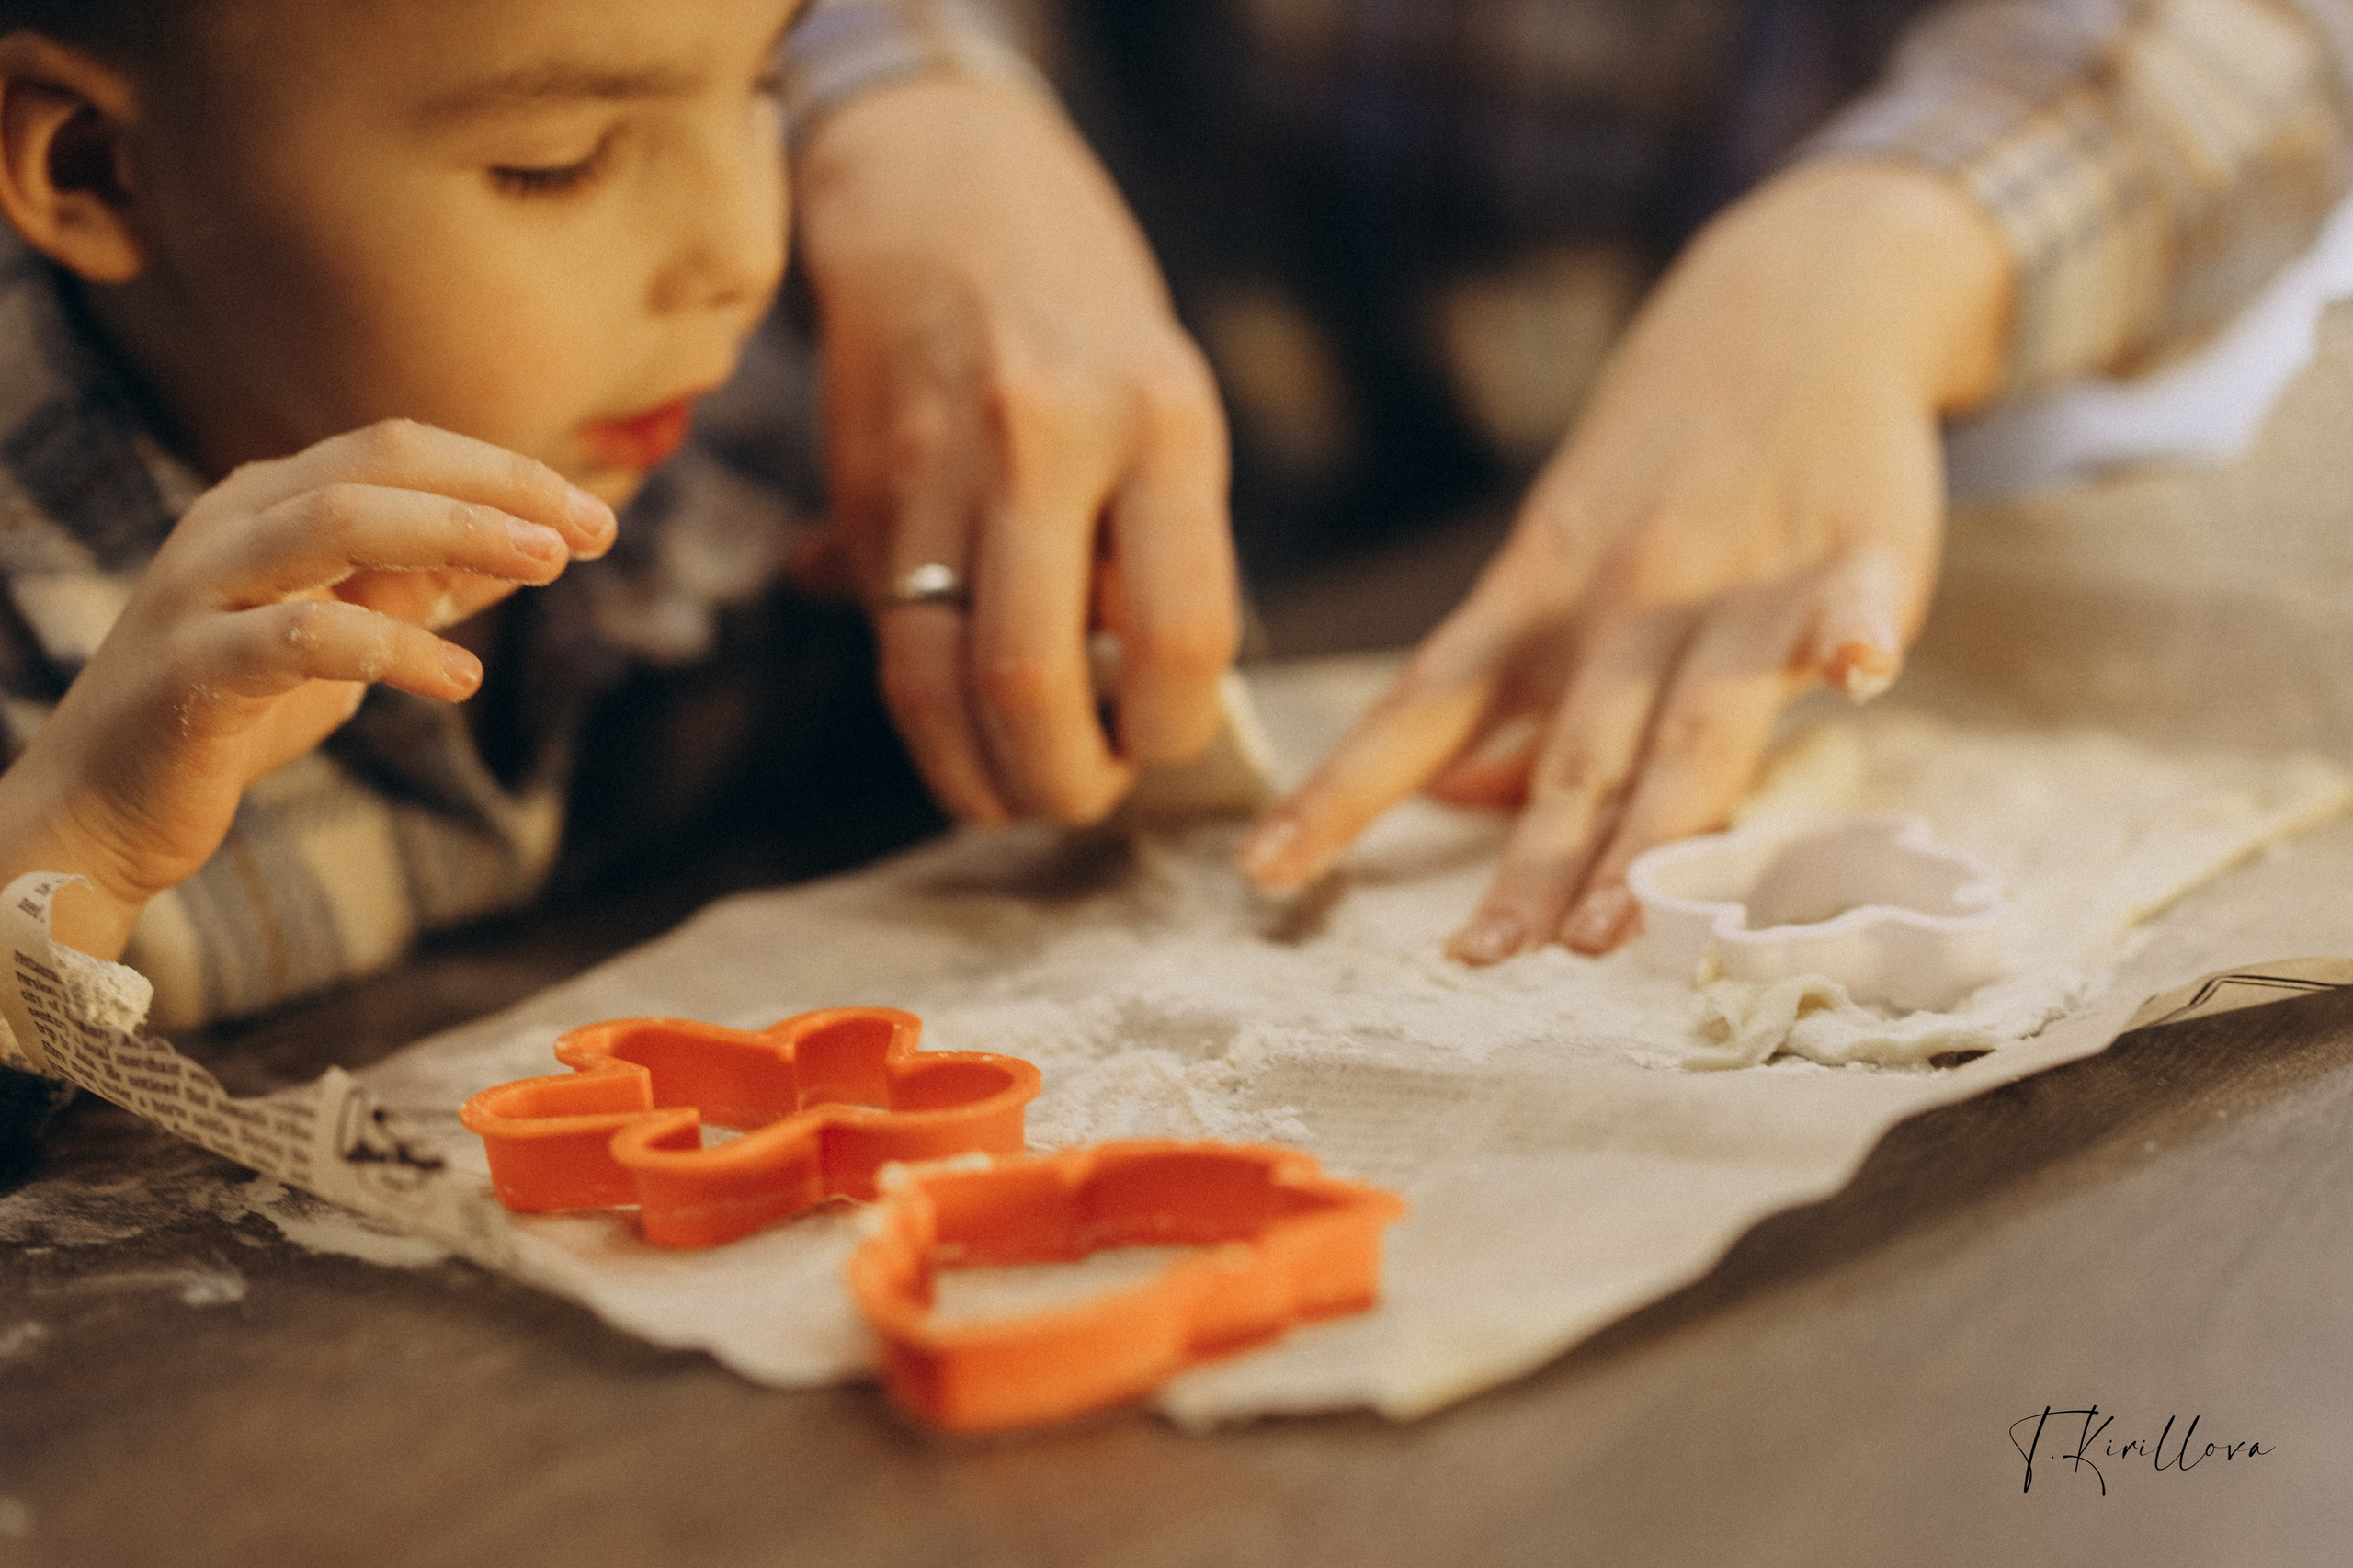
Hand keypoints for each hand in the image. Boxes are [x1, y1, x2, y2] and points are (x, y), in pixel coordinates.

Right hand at [0, 420, 614, 956]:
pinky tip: (460, 679)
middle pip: (378, 462)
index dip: (505, 472)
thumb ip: (423, 588)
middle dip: (496, 488)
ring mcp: (203, 588)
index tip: (593, 517)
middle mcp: (231, 523)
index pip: (400, 449)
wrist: (106, 807)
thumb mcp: (349, 636)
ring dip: (457, 536)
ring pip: (336, 521)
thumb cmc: (238, 711)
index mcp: (269, 500)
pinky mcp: (192, 668)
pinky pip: (305, 637)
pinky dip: (394, 648)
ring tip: (547, 566)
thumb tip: (530, 548)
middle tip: (589, 532)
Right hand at [795, 72, 1237, 825]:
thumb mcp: (1167, 405)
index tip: (1162, 749)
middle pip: (1034, 683)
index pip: (1179, 636)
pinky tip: (964, 736)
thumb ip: (1159, 549)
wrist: (944, 191)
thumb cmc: (1085, 320)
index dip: (1171, 732)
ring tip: (1021, 794)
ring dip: (982, 779)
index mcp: (1162, 422)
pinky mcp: (862, 491)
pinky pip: (893, 642)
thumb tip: (1147, 716)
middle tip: (1086, 797)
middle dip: (1064, 784)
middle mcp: (1048, 440)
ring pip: (937, 684)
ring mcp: (939, 467)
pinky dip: (930, 718)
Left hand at [1238, 163, 2011, 960]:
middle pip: (1569, 754)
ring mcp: (1732, 580)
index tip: (1263, 870)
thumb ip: (1517, 686)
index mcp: (1535, 605)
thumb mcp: (1556, 559)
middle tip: (1487, 955)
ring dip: (1655, 823)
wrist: (1794, 296)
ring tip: (1615, 920)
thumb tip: (1455, 797)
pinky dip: (1852, 631)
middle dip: (1528, 862)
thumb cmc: (1664, 461)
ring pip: (1691, 723)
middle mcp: (1620, 604)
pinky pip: (1848, 599)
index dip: (1342, 792)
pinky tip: (1857, 671)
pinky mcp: (1850, 545)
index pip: (1419, 711)